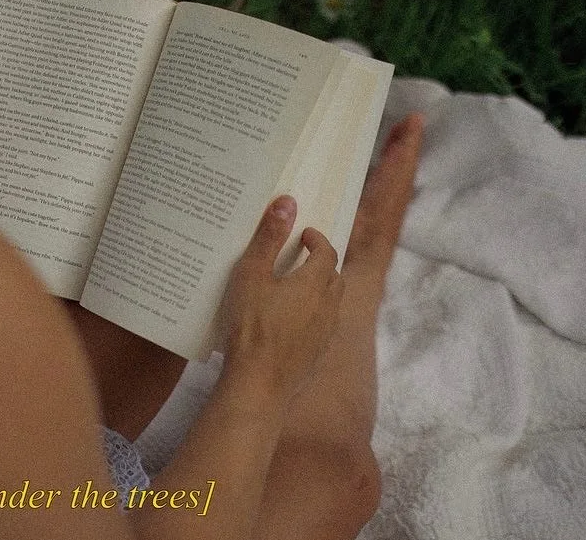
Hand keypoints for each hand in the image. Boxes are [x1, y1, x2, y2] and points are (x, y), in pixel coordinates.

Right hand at [219, 197, 344, 401]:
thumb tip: (287, 203)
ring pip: (330, 305)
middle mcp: (328, 307)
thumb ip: (269, 238)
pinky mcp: (317, 356)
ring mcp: (325, 334)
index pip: (326, 252)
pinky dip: (312, 318)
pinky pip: (322, 329)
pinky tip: (290, 324)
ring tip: (294, 289)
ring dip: (319, 292)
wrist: (259, 384)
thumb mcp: (252, 275)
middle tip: (300, 257)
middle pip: (334, 278)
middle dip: (321, 264)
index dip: (317, 240)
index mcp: (315, 283)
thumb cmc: (251, 327)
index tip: (303, 234)